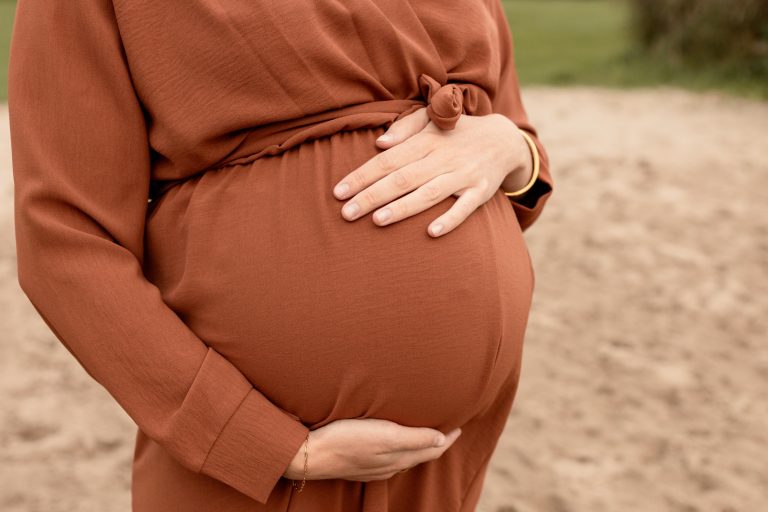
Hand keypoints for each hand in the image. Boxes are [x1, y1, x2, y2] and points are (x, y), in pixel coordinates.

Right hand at [282, 418, 461, 480]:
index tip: (459, 425)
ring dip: (419, 446)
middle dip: (437, 443)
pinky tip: (393, 442)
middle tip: (448, 428)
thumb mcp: (385, 434)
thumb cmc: (347, 439)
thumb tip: (442, 439)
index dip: (447, 439)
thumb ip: (414, 438)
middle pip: (421, 455)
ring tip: (426, 432)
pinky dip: (401, 450)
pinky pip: (389, 459)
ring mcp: (374, 467)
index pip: (432, 449)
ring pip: (405, 458)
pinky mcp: (360, 464)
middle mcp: (389, 465)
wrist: (311, 454)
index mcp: (398, 457)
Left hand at [332, 108, 532, 236]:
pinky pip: (465, 208)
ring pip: (429, 194)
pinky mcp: (481, 191)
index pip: (388, 160)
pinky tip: (432, 233)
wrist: (504, 140)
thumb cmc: (456, 133)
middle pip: (403, 179)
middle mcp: (443, 158)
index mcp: (427, 141)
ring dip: (403, 208)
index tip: (338, 191)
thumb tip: (379, 143)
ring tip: (377, 220)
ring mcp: (463, 175)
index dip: (362, 175)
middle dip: (372, 196)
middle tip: (346, 213)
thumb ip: (405, 128)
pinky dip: (450, 219)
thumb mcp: (432, 120)